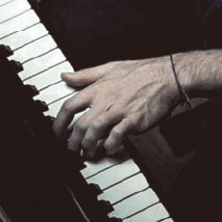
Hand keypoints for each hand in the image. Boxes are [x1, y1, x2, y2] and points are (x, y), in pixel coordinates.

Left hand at [52, 58, 181, 158]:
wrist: (165, 76)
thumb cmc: (138, 72)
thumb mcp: (108, 68)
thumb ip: (85, 75)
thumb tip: (65, 76)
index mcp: (97, 88)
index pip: (69, 106)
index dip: (59, 122)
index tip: (56, 133)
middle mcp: (105, 100)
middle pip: (80, 125)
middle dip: (72, 142)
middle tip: (71, 150)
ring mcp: (119, 111)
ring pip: (95, 131)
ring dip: (88, 146)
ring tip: (87, 153)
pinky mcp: (134, 120)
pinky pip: (117, 136)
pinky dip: (111, 145)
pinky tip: (109, 149)